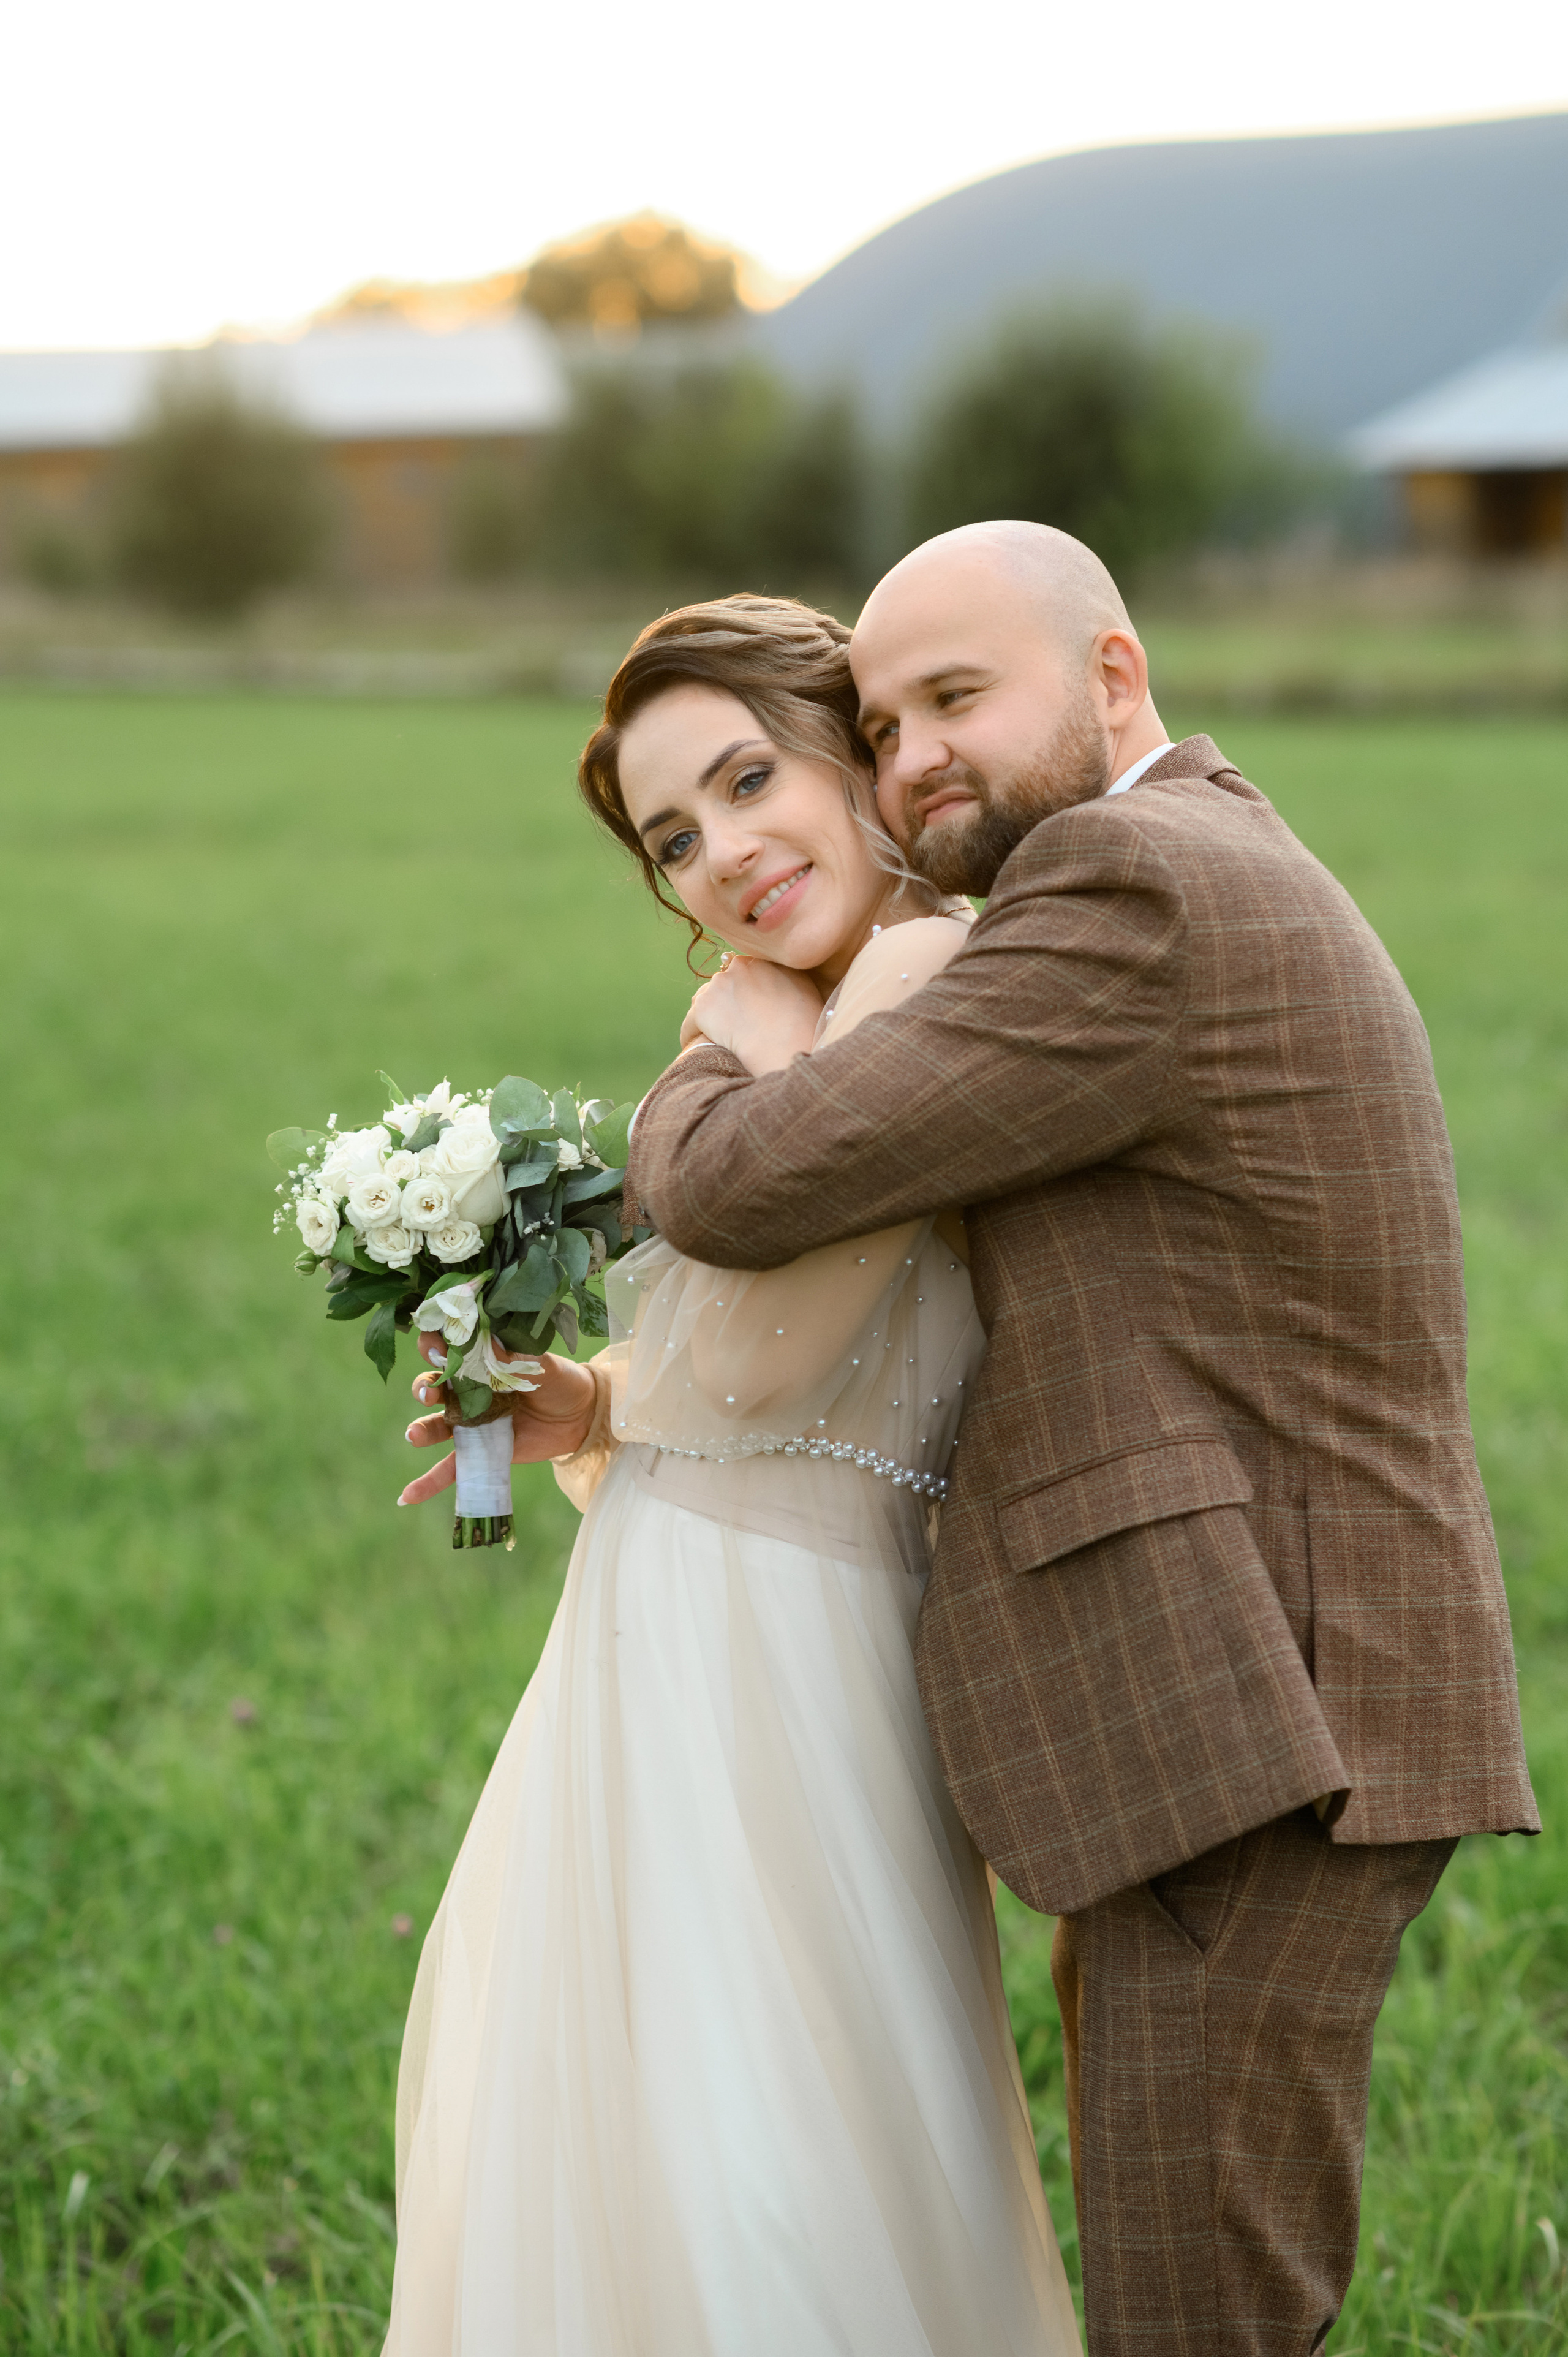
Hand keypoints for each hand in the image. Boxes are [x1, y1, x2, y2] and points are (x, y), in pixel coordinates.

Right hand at [398, 1330, 597, 1505]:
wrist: (579, 1417)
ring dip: (420, 1429)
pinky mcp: (476, 1452)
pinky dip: (428, 1482)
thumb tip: (493, 1346)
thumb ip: (519, 1357)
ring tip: (414, 1436)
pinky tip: (408, 1496)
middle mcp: (466, 1389)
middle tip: (431, 1392)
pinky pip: (448, 1469)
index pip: (447, 1349)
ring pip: (435, 1425)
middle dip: (424, 1386)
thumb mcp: (543, 1366)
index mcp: (479, 1361)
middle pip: (433, 1385)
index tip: (437, 1345)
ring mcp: (469, 1422)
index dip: (435, 1343)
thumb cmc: (559, 1381)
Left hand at [680, 956, 821, 1072]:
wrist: (785, 1043)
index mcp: (762, 960)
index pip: (743, 970)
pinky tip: (694, 1046)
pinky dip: (692, 1034)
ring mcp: (718, 984)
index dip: (742, 990)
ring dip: (709, 1015)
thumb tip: (782, 981)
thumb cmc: (803, 1023)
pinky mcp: (702, 1007)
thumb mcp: (805, 988)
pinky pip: (690, 1022)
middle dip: (724, 1000)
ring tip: (712, 1036)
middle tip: (730, 1023)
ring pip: (705, 999)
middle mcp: (739, 965)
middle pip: (723, 981)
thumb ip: (788, 977)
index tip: (745, 1006)